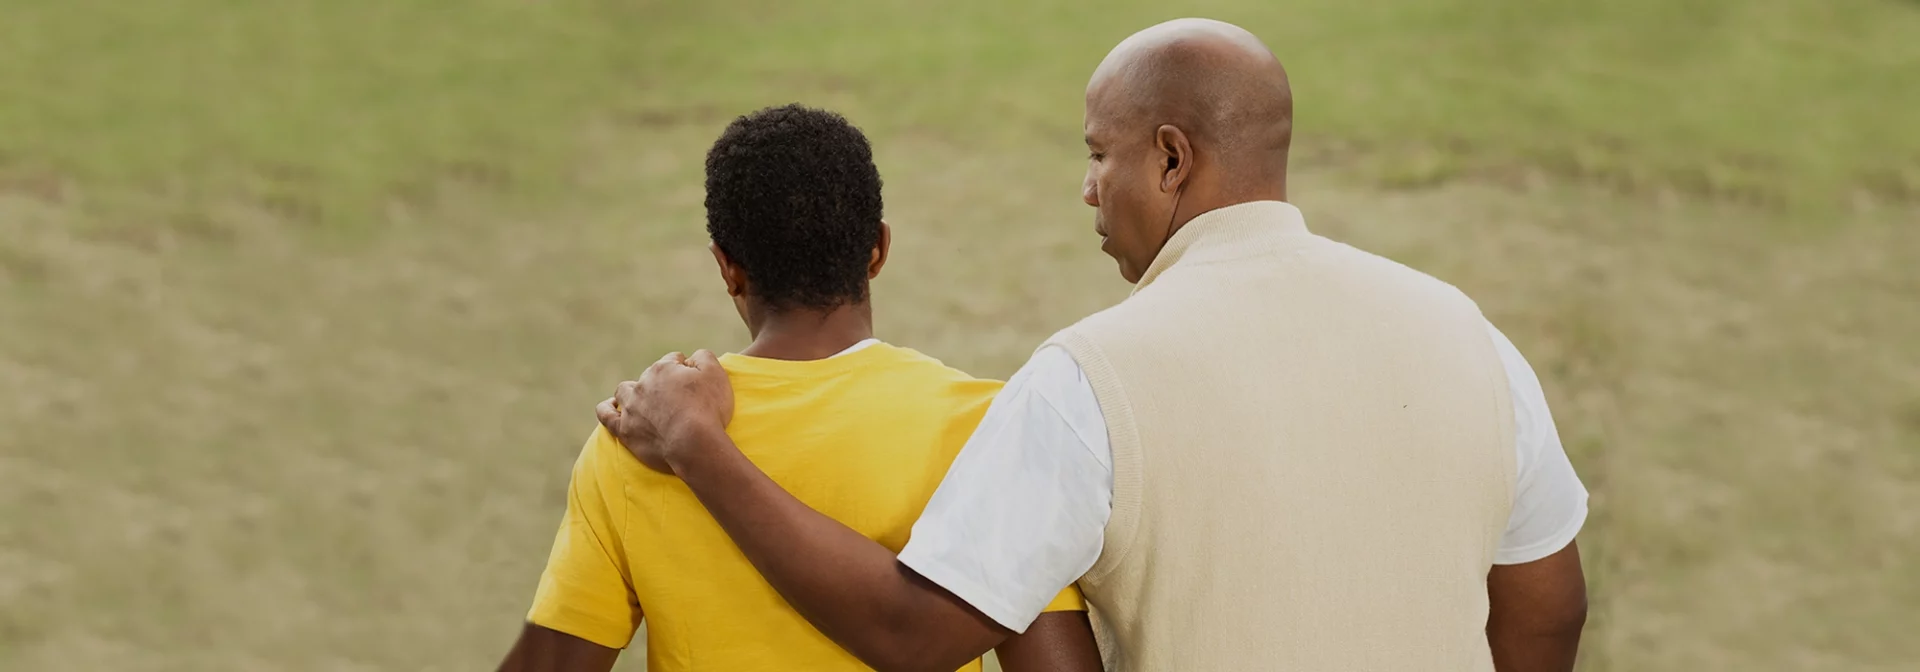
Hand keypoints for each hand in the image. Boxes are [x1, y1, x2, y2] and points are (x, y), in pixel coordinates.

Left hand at [596, 350, 734, 473]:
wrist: (693, 444)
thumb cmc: (707, 409)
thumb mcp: (716, 374)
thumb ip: (704, 357)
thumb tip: (692, 357)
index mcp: (664, 368)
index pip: (673, 360)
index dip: (685, 369)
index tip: (694, 383)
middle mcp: (643, 384)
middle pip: (651, 375)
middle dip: (662, 382)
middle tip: (679, 399)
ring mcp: (631, 407)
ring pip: (625, 391)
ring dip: (632, 392)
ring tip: (644, 400)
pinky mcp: (624, 429)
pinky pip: (606, 415)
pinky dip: (607, 409)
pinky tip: (611, 407)